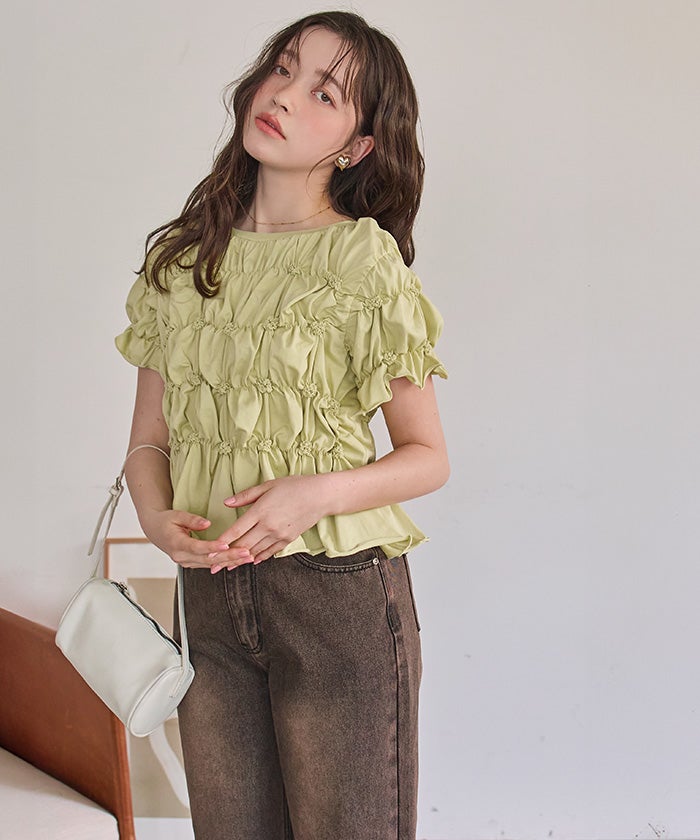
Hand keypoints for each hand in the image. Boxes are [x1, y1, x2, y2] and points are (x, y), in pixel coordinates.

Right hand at [139, 508, 252, 570]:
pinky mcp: (192, 563)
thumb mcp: (176, 515)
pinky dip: (224, 562)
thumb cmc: (165, 521)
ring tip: (247, 556)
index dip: (212, 547)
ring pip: (211, 564)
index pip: (197, 547)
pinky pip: (210, 564)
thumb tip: (207, 523)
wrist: (154, 530)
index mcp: (176, 544)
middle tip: (246, 553)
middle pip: (208, 559)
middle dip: (229, 556)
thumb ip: (192, 520)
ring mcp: (186, 562)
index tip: (226, 544)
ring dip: (230, 561)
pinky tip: (238, 559)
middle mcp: (181, 556)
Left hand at [207, 474, 330, 571]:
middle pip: (243, 545)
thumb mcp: (268, 486)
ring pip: (255, 551)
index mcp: (261, 511)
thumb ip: (246, 496)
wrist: (320, 496)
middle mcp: (269, 526)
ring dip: (241, 560)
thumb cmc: (294, 486)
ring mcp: (279, 535)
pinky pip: (270, 552)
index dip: (221, 542)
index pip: (236, 530)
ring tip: (228, 567)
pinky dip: (259, 557)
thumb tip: (226, 503)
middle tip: (213, 566)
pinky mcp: (288, 540)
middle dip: (226, 557)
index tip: (209, 551)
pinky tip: (251, 561)